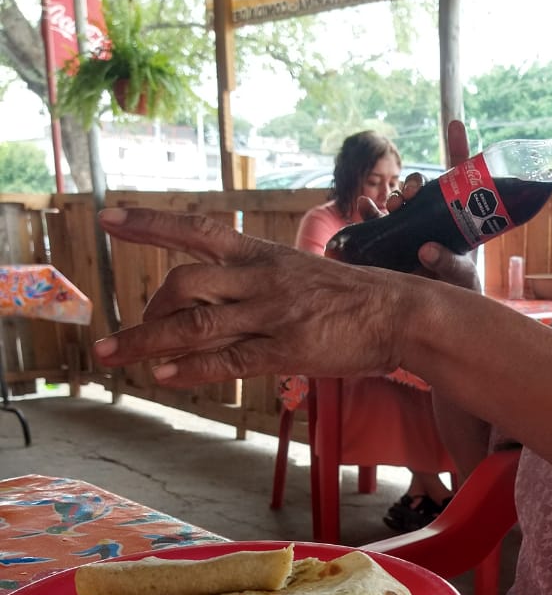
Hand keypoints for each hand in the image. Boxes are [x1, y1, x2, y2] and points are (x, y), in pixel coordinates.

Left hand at [94, 207, 413, 386]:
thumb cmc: (356, 299)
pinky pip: (226, 359)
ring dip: (144, 340)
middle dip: (146, 309)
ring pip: (193, 324)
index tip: (108, 218)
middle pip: (183, 283)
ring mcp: (271, 314)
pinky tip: (164, 376)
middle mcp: (259, 279)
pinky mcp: (286, 348)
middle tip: (128, 333)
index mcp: (263, 256)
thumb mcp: (303, 277)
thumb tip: (223, 310)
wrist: (401, 312)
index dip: (149, 224)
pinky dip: (190, 368)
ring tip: (112, 354)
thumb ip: (262, 288)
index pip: (197, 231)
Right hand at [337, 119, 480, 293]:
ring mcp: (410, 228)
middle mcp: (432, 217)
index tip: (454, 124)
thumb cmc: (458, 290)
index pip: (460, 177)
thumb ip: (448, 264)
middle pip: (424, 188)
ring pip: (399, 201)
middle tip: (412, 194)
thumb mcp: (461, 278)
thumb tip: (427, 249)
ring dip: (394, 196)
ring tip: (392, 204)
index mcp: (458, 218)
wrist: (438, 312)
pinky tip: (363, 206)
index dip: (458, 148)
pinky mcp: (390, 242)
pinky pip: (376, 222)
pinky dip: (368, 212)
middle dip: (415, 184)